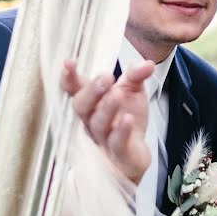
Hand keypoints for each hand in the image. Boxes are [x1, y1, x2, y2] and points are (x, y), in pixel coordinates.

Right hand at [60, 59, 154, 184]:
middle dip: (91, 91)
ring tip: (118, 94)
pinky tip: (128, 119)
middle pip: (81, 106)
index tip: (68, 62)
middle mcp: (91, 120)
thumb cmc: (126, 119)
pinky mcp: (118, 152)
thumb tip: (147, 63)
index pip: (74, 89)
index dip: (69, 78)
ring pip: (98, 123)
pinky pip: (116, 142)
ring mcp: (103, 138)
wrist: (137, 153)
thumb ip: (136, 75)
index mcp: (91, 102)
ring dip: (106, 108)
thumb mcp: (133, 91)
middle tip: (105, 77)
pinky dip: (121, 131)